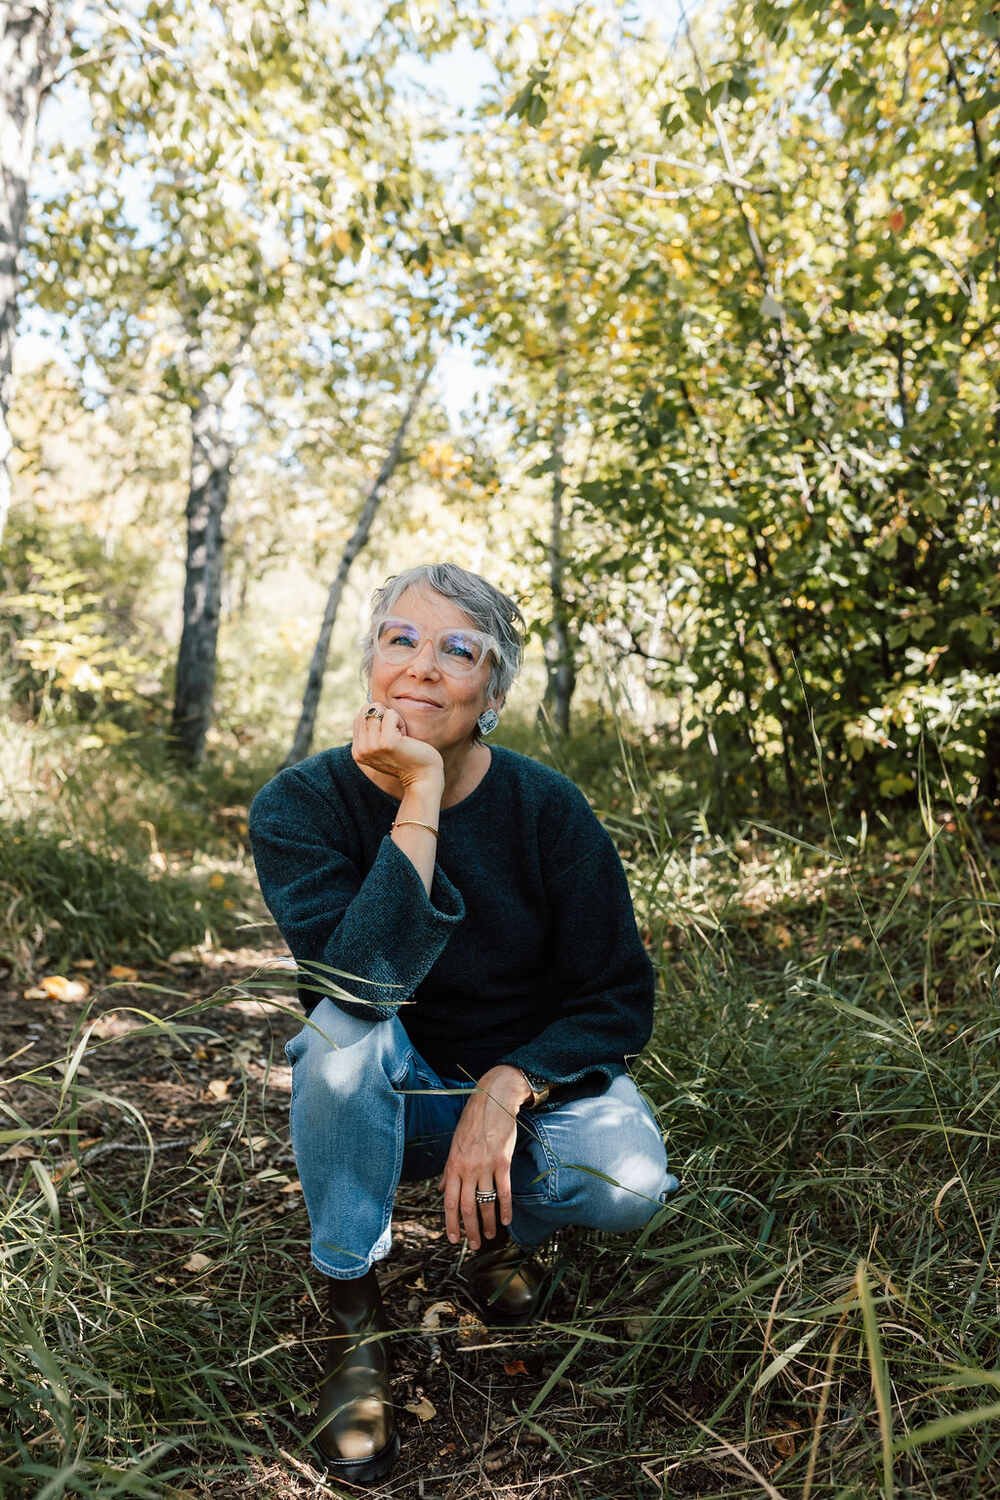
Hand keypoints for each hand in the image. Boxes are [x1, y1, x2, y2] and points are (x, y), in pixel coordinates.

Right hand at [352, 702, 443, 788]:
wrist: (422, 778)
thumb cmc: (407, 758)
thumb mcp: (382, 746)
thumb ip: (371, 731)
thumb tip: (369, 705)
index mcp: (357, 752)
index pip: (359, 717)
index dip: (377, 720)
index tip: (389, 739)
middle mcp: (361, 750)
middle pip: (366, 711)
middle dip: (384, 717)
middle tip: (396, 736)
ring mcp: (372, 746)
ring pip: (377, 710)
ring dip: (393, 719)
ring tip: (400, 737)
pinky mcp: (386, 742)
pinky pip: (391, 714)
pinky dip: (400, 721)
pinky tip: (405, 738)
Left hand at [439, 1066, 530, 1249]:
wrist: (493, 1101)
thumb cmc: (473, 1122)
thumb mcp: (455, 1144)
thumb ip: (449, 1170)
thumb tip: (442, 1189)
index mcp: (453, 1165)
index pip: (449, 1201)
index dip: (451, 1223)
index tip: (454, 1239)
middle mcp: (467, 1168)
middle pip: (467, 1207)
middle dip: (471, 1230)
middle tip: (476, 1245)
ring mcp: (485, 1166)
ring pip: (486, 1202)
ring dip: (489, 1223)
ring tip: (491, 1236)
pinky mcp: (502, 1162)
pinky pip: (503, 1191)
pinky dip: (506, 1208)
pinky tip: (508, 1220)